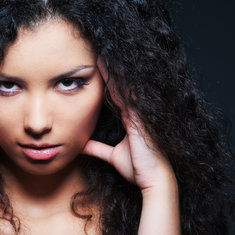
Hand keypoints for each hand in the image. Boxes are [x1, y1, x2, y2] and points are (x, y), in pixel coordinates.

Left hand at [83, 58, 174, 190]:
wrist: (152, 179)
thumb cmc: (137, 169)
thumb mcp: (113, 156)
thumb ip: (98, 149)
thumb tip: (82, 146)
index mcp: (131, 120)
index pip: (117, 95)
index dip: (108, 81)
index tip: (97, 66)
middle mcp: (136, 114)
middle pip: (121, 87)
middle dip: (111, 71)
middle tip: (99, 54)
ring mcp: (140, 116)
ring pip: (126, 89)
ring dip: (115, 73)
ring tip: (103, 56)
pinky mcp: (141, 120)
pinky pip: (131, 98)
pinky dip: (123, 86)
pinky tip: (114, 73)